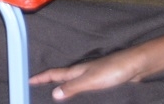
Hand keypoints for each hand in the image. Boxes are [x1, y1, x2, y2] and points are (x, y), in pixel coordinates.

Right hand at [30, 49, 144, 99]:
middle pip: (61, 77)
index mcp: (76, 71)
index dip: (40, 78)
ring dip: (63, 87)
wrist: (135, 67)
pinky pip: (83, 87)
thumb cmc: (113, 71)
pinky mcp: (102, 80)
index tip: (28, 81)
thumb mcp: (90, 81)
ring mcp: (92, 75)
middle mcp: (82, 72)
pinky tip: (81, 97)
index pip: (53, 74)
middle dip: (48, 82)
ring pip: (72, 82)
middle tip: (37, 88)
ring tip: (55, 94)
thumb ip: (73, 87)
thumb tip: (53, 94)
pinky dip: (76, 91)